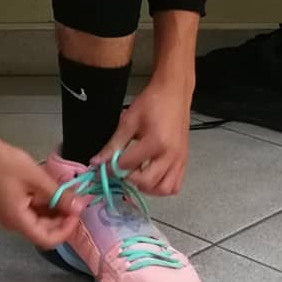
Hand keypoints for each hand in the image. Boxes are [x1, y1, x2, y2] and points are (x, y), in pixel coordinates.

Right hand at [0, 134, 83, 248]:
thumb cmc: (5, 163)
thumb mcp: (36, 178)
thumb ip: (59, 195)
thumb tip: (79, 207)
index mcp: (18, 221)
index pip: (47, 239)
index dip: (66, 230)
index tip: (77, 212)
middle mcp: (13, 223)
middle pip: (43, 231)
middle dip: (62, 219)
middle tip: (75, 201)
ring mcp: (10, 215)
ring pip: (38, 221)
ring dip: (54, 211)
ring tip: (65, 193)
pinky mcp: (9, 206)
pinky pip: (31, 212)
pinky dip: (44, 204)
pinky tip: (51, 190)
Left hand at [92, 77, 190, 196]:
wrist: (174, 93)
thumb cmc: (152, 102)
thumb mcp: (128, 120)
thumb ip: (113, 143)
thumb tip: (97, 161)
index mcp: (155, 142)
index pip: (128, 164)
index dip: (112, 168)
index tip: (104, 167)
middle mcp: (170, 155)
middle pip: (146, 182)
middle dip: (129, 179)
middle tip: (120, 171)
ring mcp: (179, 160)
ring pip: (163, 189)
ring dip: (147, 188)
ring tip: (136, 176)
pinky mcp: (184, 161)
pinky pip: (175, 185)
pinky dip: (161, 187)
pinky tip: (150, 177)